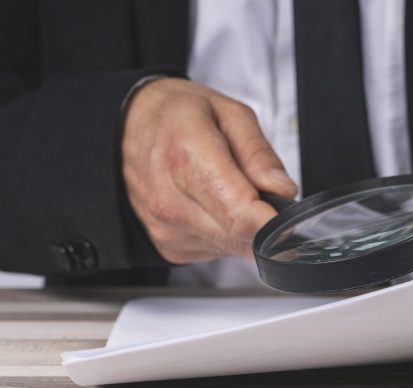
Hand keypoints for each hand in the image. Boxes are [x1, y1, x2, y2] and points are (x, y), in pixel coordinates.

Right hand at [122, 78, 297, 263]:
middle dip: (265, 221)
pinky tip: (211, 204)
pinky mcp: (169, 248)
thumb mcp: (227, 112)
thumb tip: (282, 190)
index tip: (289, 214)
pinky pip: (216, 250)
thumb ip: (258, 153)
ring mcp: (167, 230)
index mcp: (187, 159)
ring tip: (227, 190)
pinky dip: (225, 233)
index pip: (241, 215)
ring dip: (244, 227)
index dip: (275, 221)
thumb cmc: (174, 117)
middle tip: (262, 192)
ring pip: (232, 248)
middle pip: (241, 238)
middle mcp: (171, 202)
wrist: (123, 130)